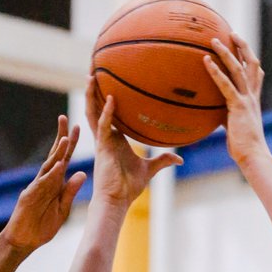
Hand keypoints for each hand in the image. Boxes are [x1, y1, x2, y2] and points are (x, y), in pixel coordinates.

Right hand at [0, 116, 86, 252]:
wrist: (24, 241)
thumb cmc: (41, 226)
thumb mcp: (62, 209)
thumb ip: (70, 192)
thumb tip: (83, 173)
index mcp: (54, 184)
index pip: (63, 160)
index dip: (70, 144)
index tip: (77, 128)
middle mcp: (44, 181)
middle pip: (54, 156)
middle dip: (60, 138)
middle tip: (66, 119)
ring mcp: (35, 188)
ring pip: (47, 167)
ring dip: (56, 153)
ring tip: (65, 139)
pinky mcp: (29, 198)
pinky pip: (41, 185)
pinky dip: (50, 176)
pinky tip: (58, 166)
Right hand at [87, 76, 181, 207]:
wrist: (117, 200)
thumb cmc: (129, 187)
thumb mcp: (149, 170)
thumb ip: (163, 160)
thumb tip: (180, 159)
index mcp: (114, 139)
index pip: (109, 114)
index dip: (106, 99)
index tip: (109, 82)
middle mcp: (105, 137)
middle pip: (96, 108)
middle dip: (94, 91)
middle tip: (94, 71)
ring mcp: (102, 141)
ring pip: (93, 113)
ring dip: (91, 95)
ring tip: (91, 76)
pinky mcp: (102, 148)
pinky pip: (103, 125)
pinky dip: (107, 112)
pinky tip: (111, 99)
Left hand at [203, 33, 268, 169]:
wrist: (253, 156)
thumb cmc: (244, 148)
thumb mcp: (236, 128)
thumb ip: (228, 118)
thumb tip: (216, 118)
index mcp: (254, 101)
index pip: (256, 74)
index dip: (250, 59)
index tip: (243, 47)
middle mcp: (252, 96)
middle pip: (251, 63)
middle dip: (242, 46)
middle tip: (231, 33)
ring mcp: (247, 100)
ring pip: (238, 68)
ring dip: (226, 52)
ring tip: (213, 40)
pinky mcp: (238, 106)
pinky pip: (226, 84)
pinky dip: (216, 71)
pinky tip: (206, 61)